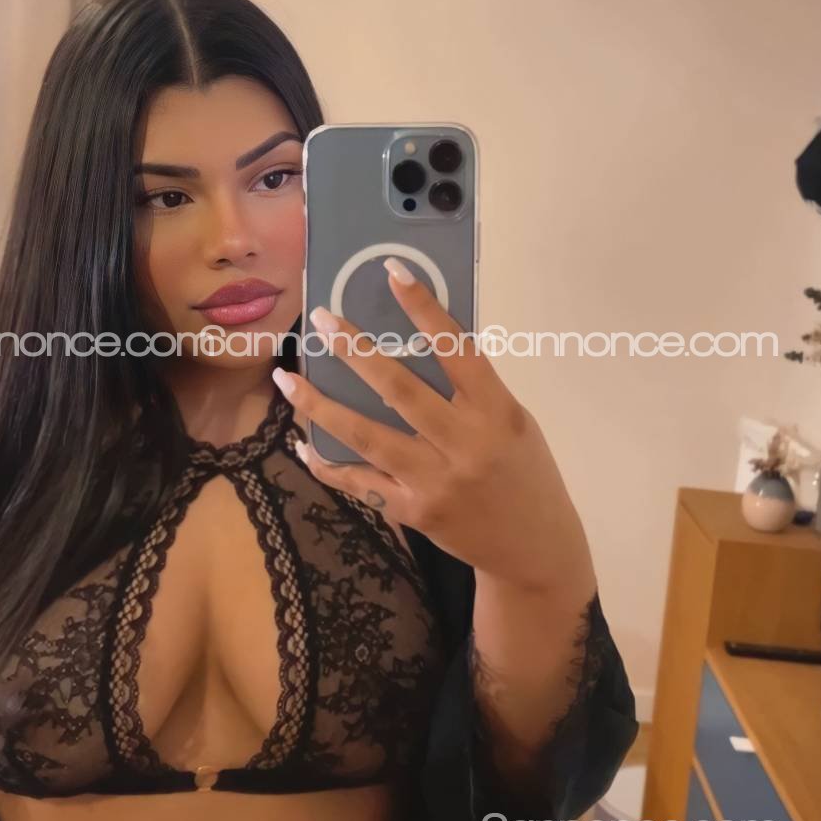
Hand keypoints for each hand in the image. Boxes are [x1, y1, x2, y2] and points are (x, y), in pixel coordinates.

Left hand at [273, 256, 593, 594]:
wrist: (534, 548)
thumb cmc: (525, 472)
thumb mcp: (513, 422)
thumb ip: (473, 390)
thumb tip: (421, 342)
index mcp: (496, 412)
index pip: (457, 350)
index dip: (424, 309)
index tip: (393, 272)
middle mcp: (464, 445)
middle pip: (399, 390)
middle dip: (355, 351)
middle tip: (321, 319)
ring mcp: (434, 482)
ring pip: (366, 436)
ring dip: (320, 405)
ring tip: (287, 378)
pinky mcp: (412, 512)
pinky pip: (358, 481)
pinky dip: (326, 461)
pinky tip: (301, 441)